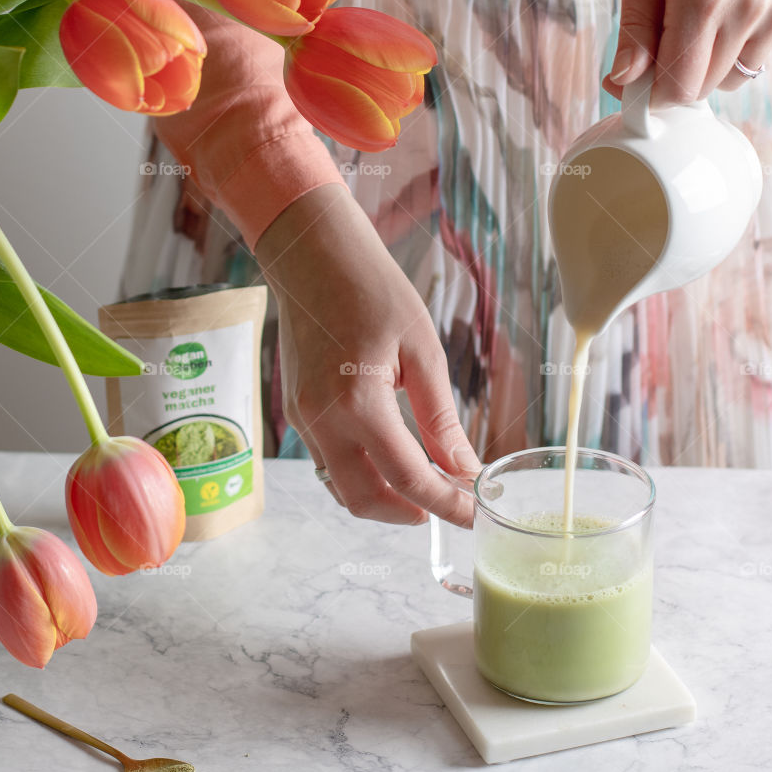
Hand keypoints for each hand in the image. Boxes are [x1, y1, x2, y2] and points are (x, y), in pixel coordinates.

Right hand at [255, 184, 479, 526]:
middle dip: (409, 515)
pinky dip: (359, 475)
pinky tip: (389, 460)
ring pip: (341, 487)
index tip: (474, 513)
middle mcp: (321, 420)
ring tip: (423, 486)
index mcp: (357, 403)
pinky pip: (327, 462)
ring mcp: (302, 418)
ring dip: (382, 498)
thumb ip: (440, 417)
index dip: (446, 504)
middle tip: (448, 506)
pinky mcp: (296, 411)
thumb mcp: (421, 350)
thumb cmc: (370, 289)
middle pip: (365, 499)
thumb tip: (464, 468)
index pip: (408, 478)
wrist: (313, 256)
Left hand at [606, 0, 771, 104]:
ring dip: (709, 60)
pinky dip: (742, 39)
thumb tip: (625, 78)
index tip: (632, 83)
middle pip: (704, 88)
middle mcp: (750, 10)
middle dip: (674, 75)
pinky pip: (762, 52)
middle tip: (661, 38)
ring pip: (735, 76)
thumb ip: (635, 22)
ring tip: (702, 10)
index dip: (649, 96)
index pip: (678, 88)